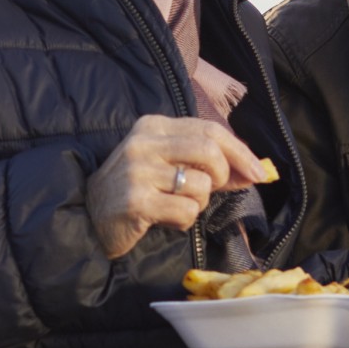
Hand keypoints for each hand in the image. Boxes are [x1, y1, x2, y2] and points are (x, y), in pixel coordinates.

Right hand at [86, 115, 273, 259]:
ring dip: (198, 203)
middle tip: (214, 190)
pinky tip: (164, 220)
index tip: (258, 172)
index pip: (209, 129)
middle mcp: (144, 142)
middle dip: (222, 175)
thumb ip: (206, 165)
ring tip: (176, 206)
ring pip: (200, 185)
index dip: (240, 151)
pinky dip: (183, 222)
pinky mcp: (137, 201)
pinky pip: (185, 211)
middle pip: (209, 150)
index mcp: (153, 126)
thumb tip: (252, 172)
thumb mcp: (168, 167)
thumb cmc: (136, 191)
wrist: (90, 218)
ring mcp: (138, 171)